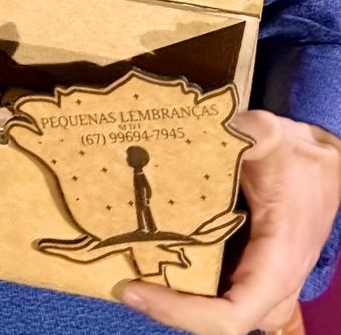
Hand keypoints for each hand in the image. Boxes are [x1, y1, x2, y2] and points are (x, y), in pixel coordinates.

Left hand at [119, 110, 340, 332]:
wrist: (327, 167)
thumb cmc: (300, 158)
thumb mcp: (268, 136)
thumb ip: (235, 131)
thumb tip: (194, 124)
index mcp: (277, 263)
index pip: (229, 316)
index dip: (180, 312)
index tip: (136, 287)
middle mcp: (272, 288)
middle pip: (215, 323)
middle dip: (167, 308)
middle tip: (120, 280)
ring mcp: (265, 289)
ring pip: (216, 317)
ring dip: (175, 303)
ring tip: (130, 273)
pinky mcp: (254, 278)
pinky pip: (219, 299)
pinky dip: (186, 290)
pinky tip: (152, 263)